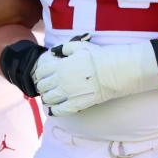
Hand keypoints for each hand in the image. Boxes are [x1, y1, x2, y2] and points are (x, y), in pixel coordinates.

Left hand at [33, 34, 157, 114]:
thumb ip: (65, 47)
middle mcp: (61, 80)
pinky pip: (59, 111)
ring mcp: (68, 93)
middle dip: (44, 86)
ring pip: (48, 99)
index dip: (41, 74)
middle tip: (48, 86)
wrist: (116, 70)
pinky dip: (54, 111)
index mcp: (60, 65)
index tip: (45, 75)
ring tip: (52, 97)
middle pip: (42, 86)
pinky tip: (54, 109)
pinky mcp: (76, 104)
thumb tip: (54, 51)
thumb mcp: (82, 46)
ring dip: (47, 98)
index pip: (41, 71)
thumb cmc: (101, 57)